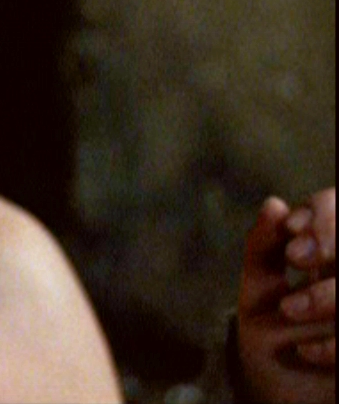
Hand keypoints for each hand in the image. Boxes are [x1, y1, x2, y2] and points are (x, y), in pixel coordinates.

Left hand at [237, 189, 334, 403]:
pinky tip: (306, 351)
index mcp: (332, 255)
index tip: (291, 230)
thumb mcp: (258, 289)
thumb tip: (275, 204)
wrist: (278, 389)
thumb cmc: (272, 332)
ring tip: (289, 309)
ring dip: (328, 295)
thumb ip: (263, 248)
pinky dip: (333, 344)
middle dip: (330, 240)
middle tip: (297, 255)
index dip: (324, 213)